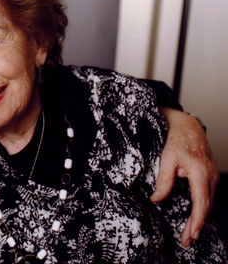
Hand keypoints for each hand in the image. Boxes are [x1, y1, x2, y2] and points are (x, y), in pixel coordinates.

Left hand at [151, 107, 218, 246]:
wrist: (188, 126)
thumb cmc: (176, 139)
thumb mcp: (166, 158)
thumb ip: (163, 180)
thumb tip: (156, 199)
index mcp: (200, 172)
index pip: (201, 202)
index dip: (197, 220)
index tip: (192, 233)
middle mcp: (210, 176)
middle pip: (205, 207)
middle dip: (197, 226)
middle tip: (188, 242)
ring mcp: (213, 177)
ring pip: (207, 203)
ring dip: (199, 220)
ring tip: (189, 236)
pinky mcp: (210, 177)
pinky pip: (207, 197)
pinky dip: (201, 210)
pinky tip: (195, 220)